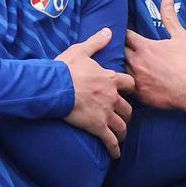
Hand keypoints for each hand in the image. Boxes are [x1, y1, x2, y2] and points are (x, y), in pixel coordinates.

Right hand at [57, 29, 134, 158]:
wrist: (55, 87)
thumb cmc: (65, 69)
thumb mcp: (81, 51)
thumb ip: (97, 42)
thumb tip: (109, 31)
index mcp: (110, 79)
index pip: (129, 84)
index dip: (130, 88)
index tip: (129, 92)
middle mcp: (112, 97)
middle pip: (128, 108)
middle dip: (127, 114)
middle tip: (124, 117)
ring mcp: (106, 113)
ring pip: (122, 125)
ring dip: (122, 131)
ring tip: (120, 136)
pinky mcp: (97, 127)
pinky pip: (110, 141)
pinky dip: (114, 149)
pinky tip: (116, 155)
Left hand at [124, 0, 185, 119]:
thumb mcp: (181, 36)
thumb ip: (170, 18)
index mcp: (144, 47)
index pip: (126, 36)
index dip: (124, 33)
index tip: (122, 32)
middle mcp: (136, 62)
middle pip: (119, 52)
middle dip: (118, 49)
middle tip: (118, 48)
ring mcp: (136, 79)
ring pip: (119, 70)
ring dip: (120, 66)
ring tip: (118, 65)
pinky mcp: (140, 94)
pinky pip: (126, 87)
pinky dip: (125, 83)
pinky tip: (125, 82)